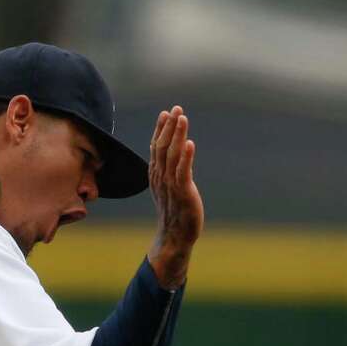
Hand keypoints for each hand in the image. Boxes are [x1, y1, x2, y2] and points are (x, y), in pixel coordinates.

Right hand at [147, 105, 203, 289]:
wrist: (175, 236)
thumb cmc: (174, 212)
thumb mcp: (168, 188)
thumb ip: (168, 171)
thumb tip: (173, 155)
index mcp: (156, 175)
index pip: (156, 147)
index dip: (161, 129)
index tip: (166, 113)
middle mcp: (160, 177)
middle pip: (163, 147)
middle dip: (169, 126)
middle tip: (176, 109)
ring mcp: (170, 185)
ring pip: (172, 155)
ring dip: (177, 136)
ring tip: (182, 118)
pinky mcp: (183, 193)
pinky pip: (183, 172)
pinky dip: (186, 157)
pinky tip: (190, 143)